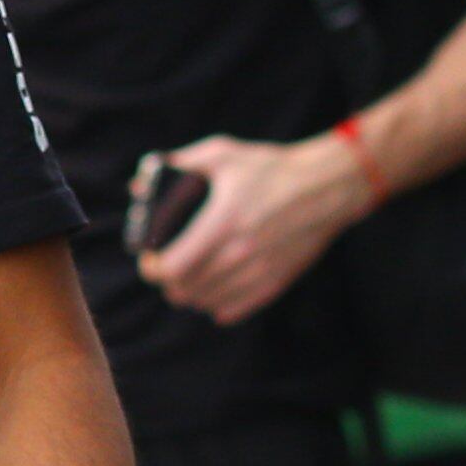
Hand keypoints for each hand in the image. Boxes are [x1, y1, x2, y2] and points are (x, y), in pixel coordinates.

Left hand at [138, 130, 368, 325]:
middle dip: (167, 281)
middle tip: (165, 266)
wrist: (328, 187)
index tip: (149, 259)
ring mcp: (258, 272)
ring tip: (187, 275)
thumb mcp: (223, 155)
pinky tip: (213, 286)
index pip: (171, 268)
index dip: (152, 268)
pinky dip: (214, 303)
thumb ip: (177, 165)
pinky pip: (229, 311)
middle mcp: (239, 253)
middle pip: (183, 291)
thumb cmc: (271, 168)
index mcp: (222, 222)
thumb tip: (137, 185)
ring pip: (204, 303)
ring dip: (189, 292)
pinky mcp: (274, 284)